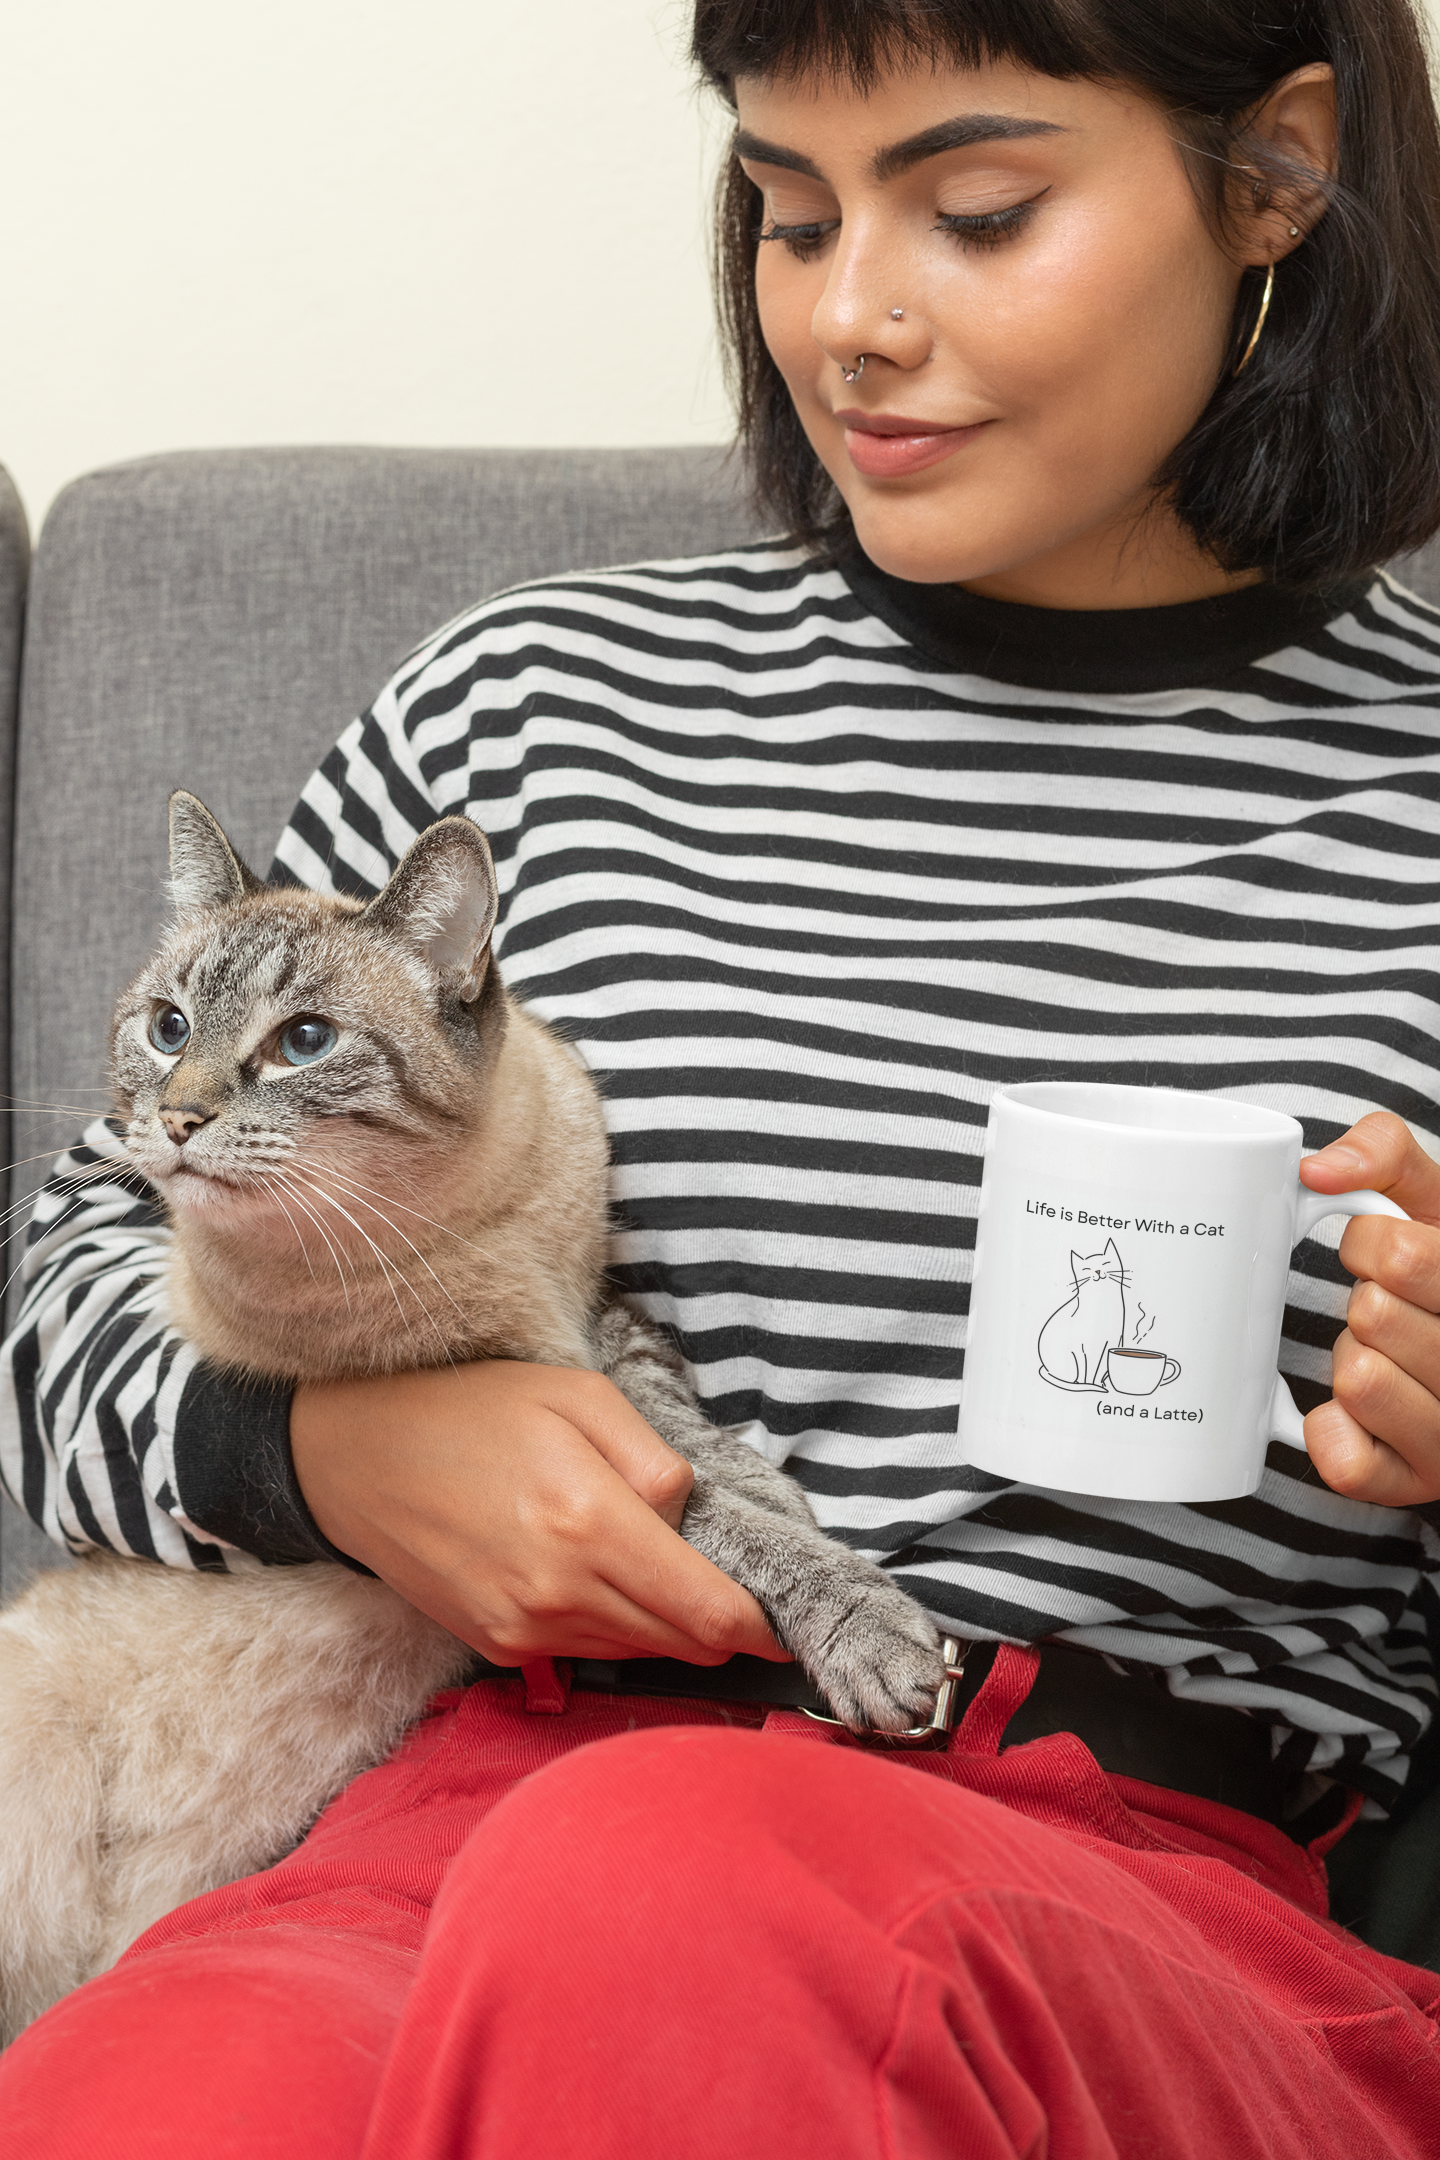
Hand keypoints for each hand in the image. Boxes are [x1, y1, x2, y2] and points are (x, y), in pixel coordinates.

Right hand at [290, 1360, 785, 1664]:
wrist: (353, 1458)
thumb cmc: (471, 1410)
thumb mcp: (577, 1395)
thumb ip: (652, 1457)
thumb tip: (689, 1517)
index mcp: (589, 1525)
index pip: (707, 1613)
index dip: (757, 1625)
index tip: (782, 1618)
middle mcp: (558, 1594)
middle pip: (680, 1643)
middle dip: (719, 1624)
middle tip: (734, 1588)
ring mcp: (522, 1630)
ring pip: (636, 1652)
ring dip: (665, 1625)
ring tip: (661, 1570)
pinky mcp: (496, 1647)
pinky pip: (585, 1651)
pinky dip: (612, 1626)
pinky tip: (601, 1579)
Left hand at [1299, 1112, 1439, 1505]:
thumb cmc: (1432, 1274)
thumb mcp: (1428, 1198)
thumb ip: (1383, 1152)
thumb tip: (1317, 1169)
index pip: (1402, 1253)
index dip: (1370, 1246)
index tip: (1386, 1259)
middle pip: (1373, 1314)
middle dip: (1364, 1303)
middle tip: (1387, 1313)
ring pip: (1358, 1378)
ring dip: (1351, 1361)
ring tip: (1385, 1359)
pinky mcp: (1415, 1484)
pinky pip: (1344, 1458)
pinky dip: (1331, 1431)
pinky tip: (1357, 1415)